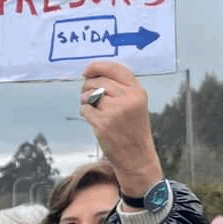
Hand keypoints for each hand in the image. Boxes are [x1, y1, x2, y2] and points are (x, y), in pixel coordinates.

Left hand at [80, 61, 162, 198]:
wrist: (137, 157)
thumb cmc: (133, 129)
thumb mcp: (135, 104)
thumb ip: (120, 88)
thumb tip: (92, 74)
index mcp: (137, 91)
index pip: (115, 68)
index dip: (98, 67)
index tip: (87, 71)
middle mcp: (128, 99)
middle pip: (99, 81)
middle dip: (88, 86)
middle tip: (87, 95)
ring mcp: (115, 111)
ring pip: (89, 94)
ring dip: (85, 99)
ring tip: (93, 109)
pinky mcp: (103, 124)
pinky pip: (85, 109)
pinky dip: (85, 113)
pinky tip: (94, 120)